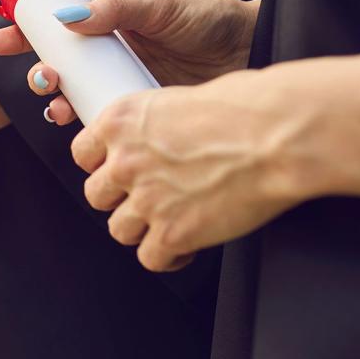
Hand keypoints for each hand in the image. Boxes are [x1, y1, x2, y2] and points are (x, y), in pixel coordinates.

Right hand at [0, 0, 259, 124]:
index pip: (54, 32)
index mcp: (107, 30)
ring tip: (60, 106)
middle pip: (58, 71)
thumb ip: (117, 9)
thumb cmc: (209, 20)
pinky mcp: (139, 120)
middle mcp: (108, 61)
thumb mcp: (161, 8)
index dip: (22, 37)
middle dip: (39, 76)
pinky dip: (89, 133)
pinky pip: (104, 129)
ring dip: (58, 105)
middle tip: (43, 78)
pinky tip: (87, 132)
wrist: (253, 51)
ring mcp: (121, 91)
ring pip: (75, 102)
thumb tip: (69, 16)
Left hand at [72, 66, 329, 271]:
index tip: (117, 170)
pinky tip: (186, 244)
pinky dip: (168, 256)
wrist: (277, 136)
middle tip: (149, 195)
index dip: (101, 165)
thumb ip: (154, 126)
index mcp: (120, 121)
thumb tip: (157, 138)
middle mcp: (124, 161)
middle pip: (96, 195)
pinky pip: (150, 259)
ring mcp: (145, 201)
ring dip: (142, 228)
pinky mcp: (172, 234)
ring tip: (171, 219)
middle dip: (121, 198)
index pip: (82, 153)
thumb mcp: (180, 99)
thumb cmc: (245, 109)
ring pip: (119, 230)